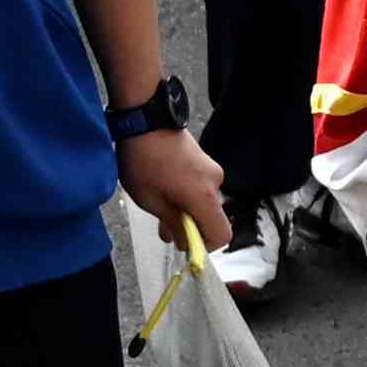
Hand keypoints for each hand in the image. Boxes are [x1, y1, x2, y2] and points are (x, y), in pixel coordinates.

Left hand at [118, 119, 230, 249]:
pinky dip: (187, 196)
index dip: (205, 246)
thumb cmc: (144, 160)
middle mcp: (215, 183)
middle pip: (213, 219)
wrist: (145, 119)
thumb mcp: (151, 200)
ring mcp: (211, 170)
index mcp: (204, 196)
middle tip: (164, 227)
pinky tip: (164, 189)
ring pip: (205, 203)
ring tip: (159, 204)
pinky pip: (201, 188)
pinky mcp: (205, 162)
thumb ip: (172, 224)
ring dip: (186, 211)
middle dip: (190, 228)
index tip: (184, 244)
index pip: (222, 234)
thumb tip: (185, 242)